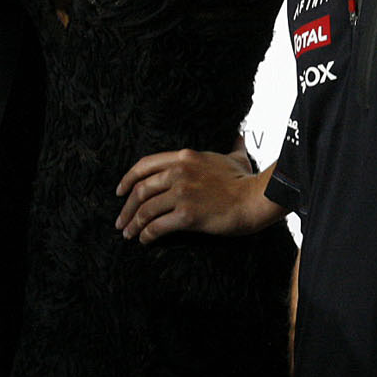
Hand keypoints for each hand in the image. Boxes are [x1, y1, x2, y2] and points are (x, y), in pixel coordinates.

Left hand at [115, 147, 281, 241]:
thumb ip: (233, 146)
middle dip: (126, 208)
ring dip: (133, 224)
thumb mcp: (236, 157)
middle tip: (121, 221)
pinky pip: (157, 227)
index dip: (127, 179)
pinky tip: (145, 240)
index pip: (145, 165)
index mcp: (186, 157)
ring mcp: (182, 193)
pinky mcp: (186, 215)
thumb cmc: (247, 181)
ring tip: (129, 234)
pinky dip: (146, 235)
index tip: (119, 192)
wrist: (256, 199)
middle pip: (140, 190)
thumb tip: (240, 135)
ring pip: (145, 210)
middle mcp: (179, 172)